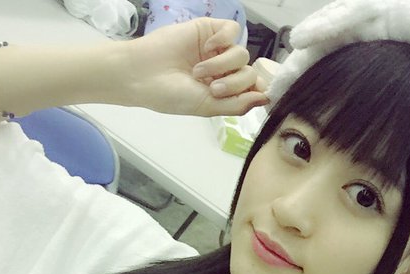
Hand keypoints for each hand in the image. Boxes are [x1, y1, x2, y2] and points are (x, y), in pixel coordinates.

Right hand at [124, 18, 268, 116]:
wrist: (144, 74)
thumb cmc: (171, 95)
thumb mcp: (208, 107)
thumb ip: (238, 104)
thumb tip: (265, 99)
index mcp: (223, 90)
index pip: (252, 88)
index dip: (254, 90)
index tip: (248, 94)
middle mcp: (223, 70)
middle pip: (249, 73)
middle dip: (234, 83)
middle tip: (211, 88)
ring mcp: (216, 49)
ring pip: (241, 54)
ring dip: (223, 65)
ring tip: (199, 72)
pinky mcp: (209, 29)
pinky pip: (232, 29)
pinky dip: (224, 39)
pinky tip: (207, 48)